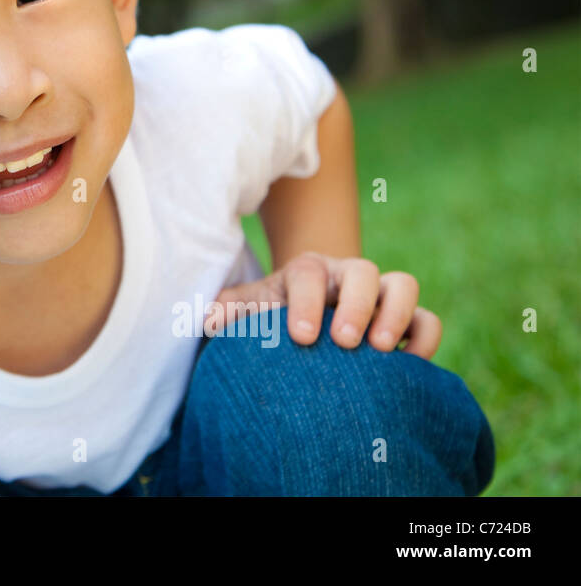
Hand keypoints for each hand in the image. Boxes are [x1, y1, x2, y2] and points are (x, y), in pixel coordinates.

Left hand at [207, 251, 441, 357]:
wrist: (308, 318)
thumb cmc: (275, 314)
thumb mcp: (251, 309)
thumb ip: (230, 311)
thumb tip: (207, 320)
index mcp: (306, 271)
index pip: (307, 273)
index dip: (305, 301)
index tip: (300, 336)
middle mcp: (347, 276)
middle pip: (363, 271)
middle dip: (356, 304)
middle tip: (344, 340)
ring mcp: (381, 295)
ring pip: (404, 285)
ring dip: (396, 314)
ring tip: (381, 350)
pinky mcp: (407, 319)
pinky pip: (428, 320)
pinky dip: (426, 339)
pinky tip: (411, 365)